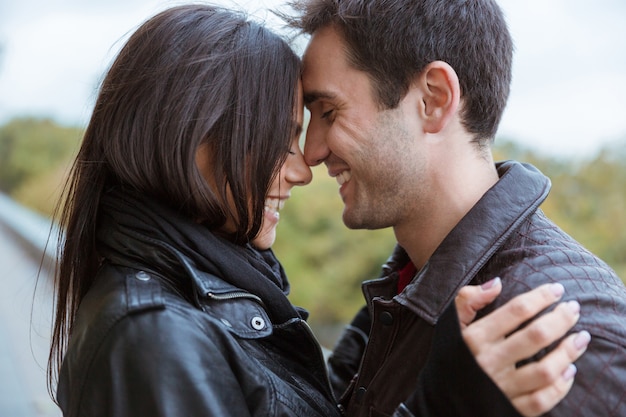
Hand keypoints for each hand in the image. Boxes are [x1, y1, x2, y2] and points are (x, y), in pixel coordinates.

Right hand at [455, 279, 589, 416]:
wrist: (441, 400)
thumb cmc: (450, 356)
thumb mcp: (450, 325)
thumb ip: (467, 300)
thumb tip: (496, 283)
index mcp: (474, 338)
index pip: (516, 310)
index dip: (541, 297)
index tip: (557, 289)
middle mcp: (488, 361)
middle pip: (536, 336)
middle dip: (561, 319)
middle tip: (574, 308)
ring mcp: (500, 387)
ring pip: (545, 370)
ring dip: (568, 352)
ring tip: (581, 338)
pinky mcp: (509, 408)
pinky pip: (542, 400)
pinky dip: (560, 387)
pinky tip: (569, 370)